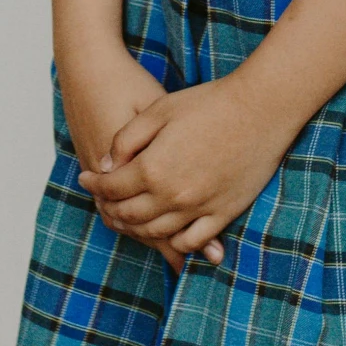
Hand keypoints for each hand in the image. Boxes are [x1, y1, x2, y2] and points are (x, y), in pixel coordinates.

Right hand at [56, 42, 188, 273]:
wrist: (86, 67)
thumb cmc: (126, 83)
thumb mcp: (157, 109)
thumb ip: (173, 143)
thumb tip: (198, 172)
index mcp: (135, 165)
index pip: (155, 214)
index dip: (177, 237)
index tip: (199, 253)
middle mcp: (112, 177)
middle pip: (137, 222)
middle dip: (161, 243)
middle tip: (185, 259)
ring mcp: (97, 171)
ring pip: (119, 217)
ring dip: (140, 231)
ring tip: (167, 247)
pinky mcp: (91, 163)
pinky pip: (107, 202)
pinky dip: (122, 214)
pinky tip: (137, 216)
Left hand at [81, 69, 293, 263]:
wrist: (260, 109)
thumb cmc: (208, 103)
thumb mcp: (159, 109)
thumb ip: (126, 140)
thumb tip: (105, 165)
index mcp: (153, 169)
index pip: (112, 187)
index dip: (94, 183)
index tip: (85, 178)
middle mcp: (173, 196)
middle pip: (130, 215)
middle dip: (111, 208)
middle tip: (102, 199)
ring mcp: (199, 209)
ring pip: (157, 232)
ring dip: (136, 228)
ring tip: (127, 216)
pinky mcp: (223, 214)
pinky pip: (192, 241)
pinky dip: (174, 242)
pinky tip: (166, 232)